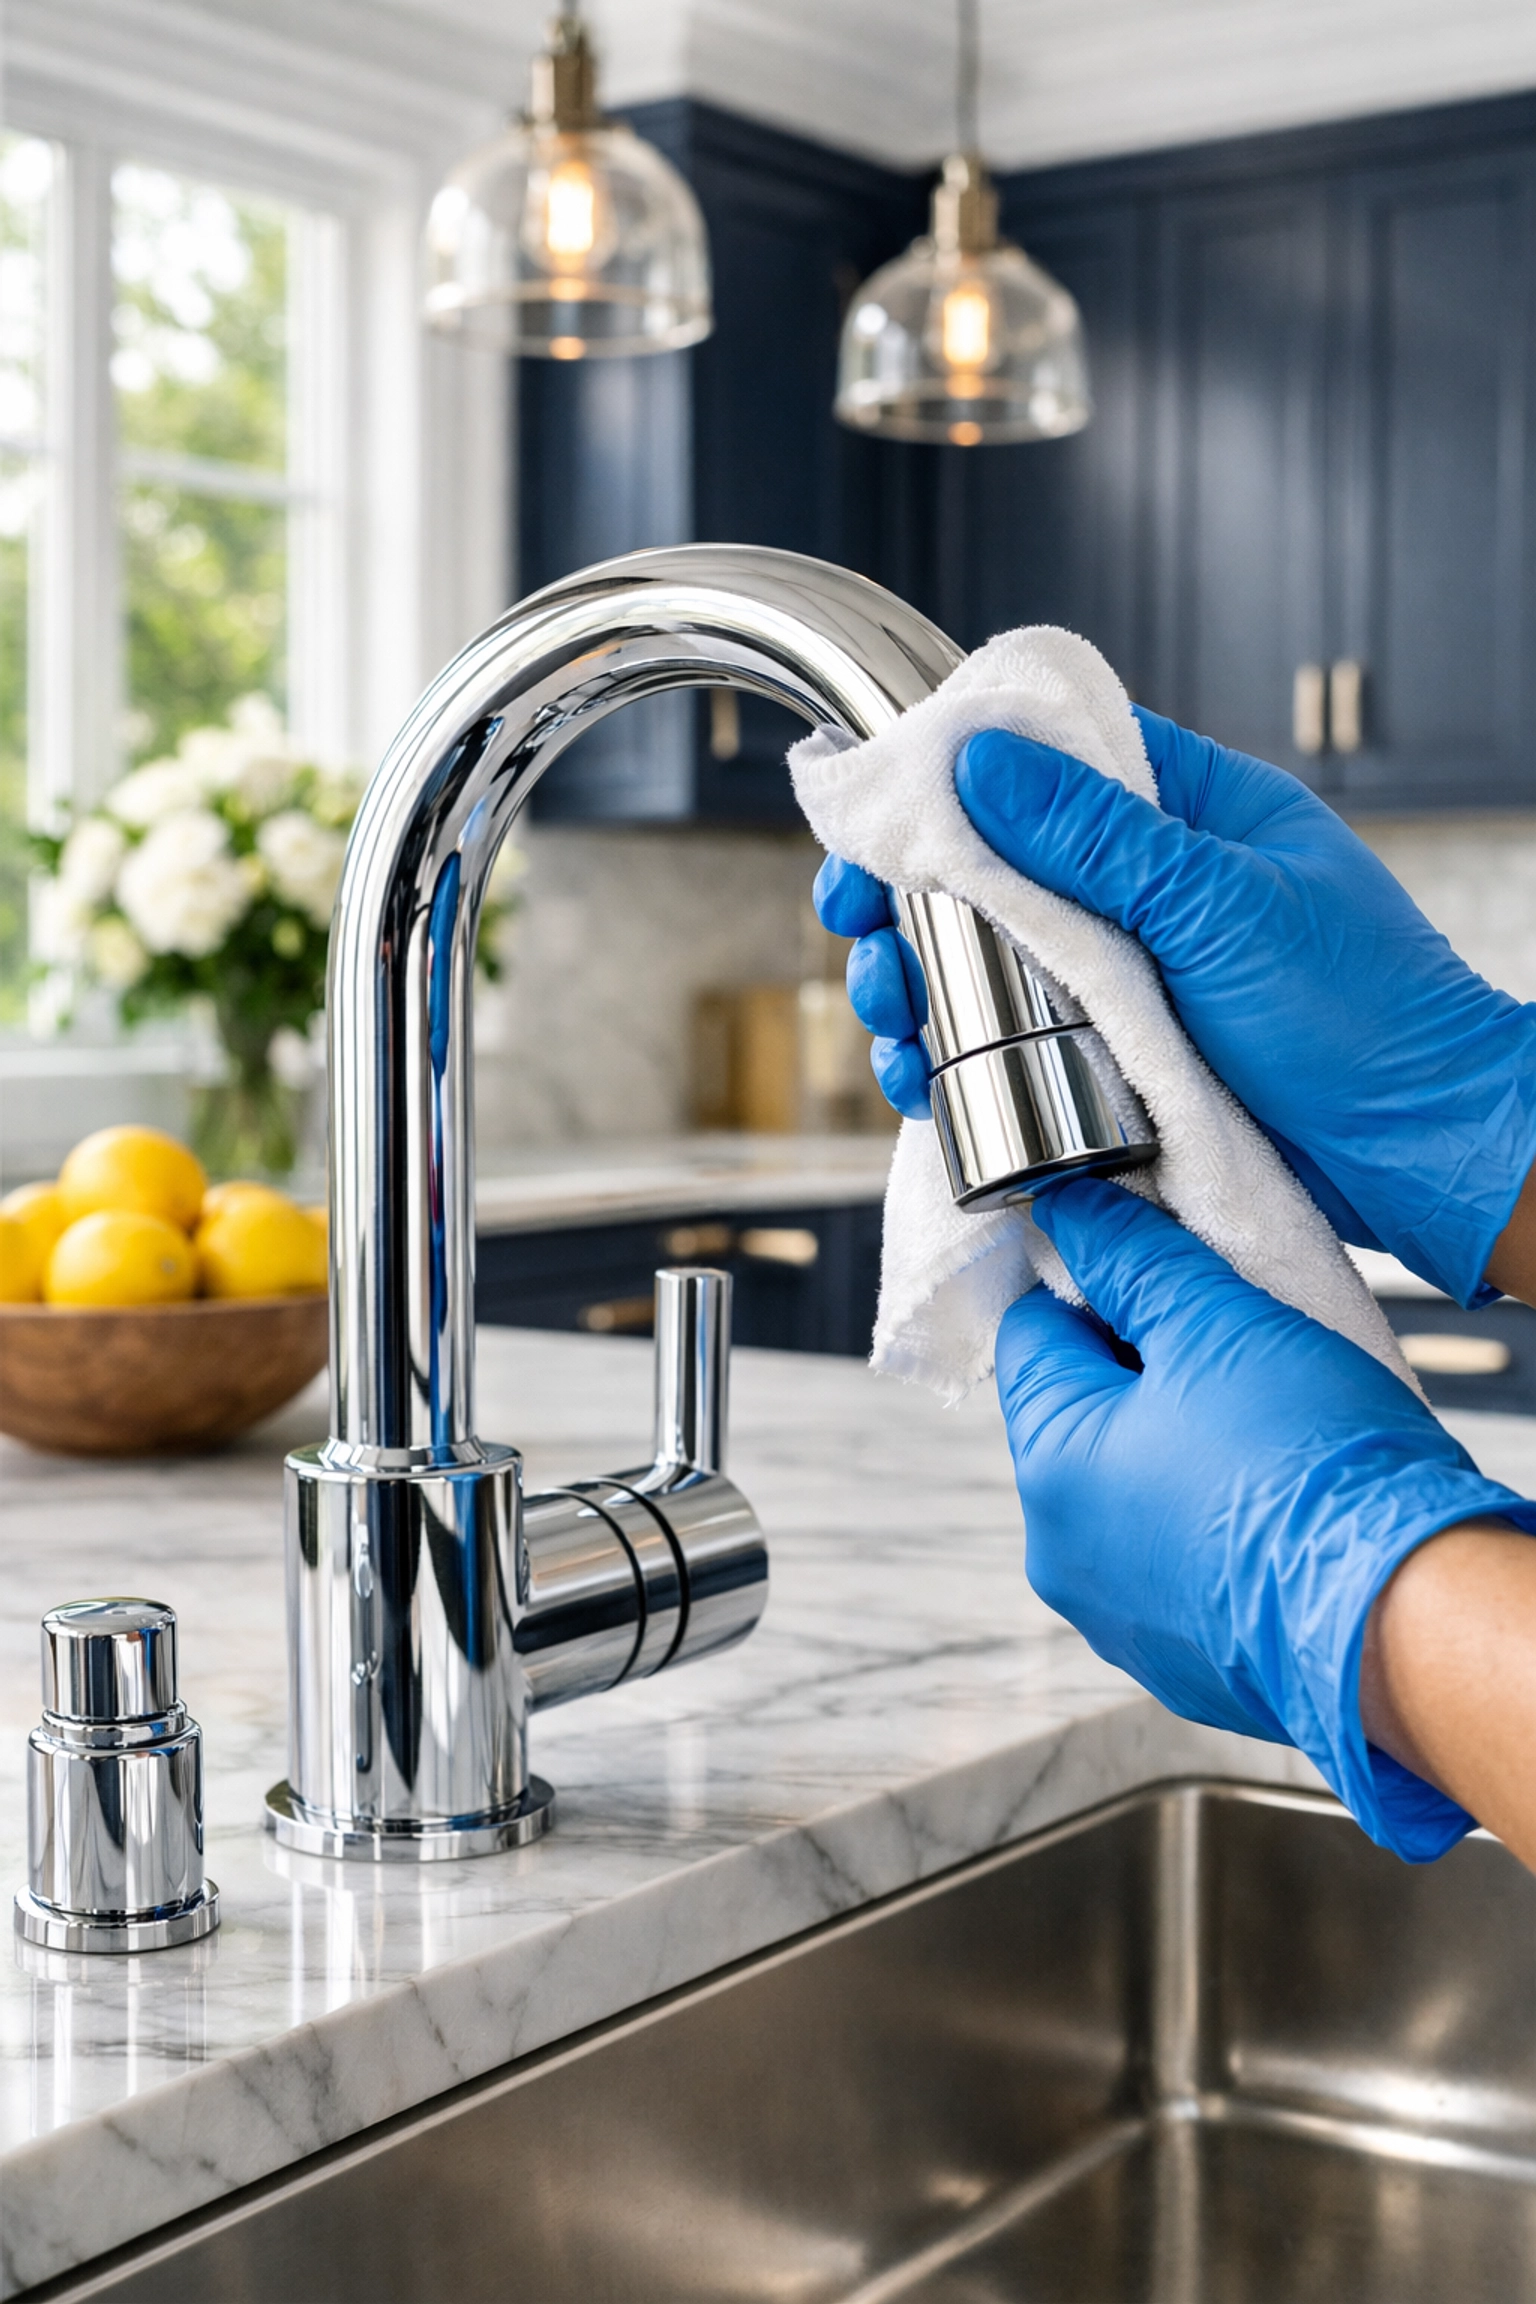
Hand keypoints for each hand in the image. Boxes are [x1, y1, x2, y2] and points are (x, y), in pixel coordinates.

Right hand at [813, 708, 1535, 1303]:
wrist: (1422, 1157)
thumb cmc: (1363, 1019)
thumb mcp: (1219, 907)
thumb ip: (1095, 836)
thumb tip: (978, 758)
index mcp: (1189, 814)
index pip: (1047, 759)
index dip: (946, 784)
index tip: (874, 824)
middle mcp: (1148, 890)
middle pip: (990, 871)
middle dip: (908, 905)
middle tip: (858, 935)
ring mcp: (1128, 980)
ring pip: (984, 967)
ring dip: (915, 991)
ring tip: (886, 1022)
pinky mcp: (1114, 1063)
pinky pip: (1008, 1050)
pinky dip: (952, 1067)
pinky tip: (918, 1087)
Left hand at [999, 1175, 1535, 1860]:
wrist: (1407, 1618)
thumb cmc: (1316, 1475)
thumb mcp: (1217, 1324)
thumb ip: (1132, 1258)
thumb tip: (1073, 1214)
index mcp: (1049, 1466)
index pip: (1033, 1333)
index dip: (1095, 1284)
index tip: (1160, 1269)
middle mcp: (1060, 1553)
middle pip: (1079, 1413)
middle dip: (1144, 1366)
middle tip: (1232, 1342)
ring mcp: (1117, 1614)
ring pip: (1128, 1486)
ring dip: (1180, 1441)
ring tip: (1265, 1422)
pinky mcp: (1180, 1653)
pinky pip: (1175, 1553)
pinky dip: (1210, 1515)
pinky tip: (1274, 1495)